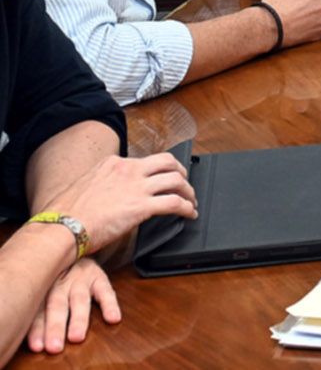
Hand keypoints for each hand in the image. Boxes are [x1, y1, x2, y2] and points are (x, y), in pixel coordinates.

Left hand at [27, 259, 119, 354]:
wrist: (72, 241)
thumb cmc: (53, 274)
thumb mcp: (41, 286)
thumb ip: (37, 307)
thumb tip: (31, 336)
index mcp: (42, 287)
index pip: (38, 310)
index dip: (37, 329)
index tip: (38, 346)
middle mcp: (60, 282)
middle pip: (56, 305)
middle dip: (55, 326)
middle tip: (55, 345)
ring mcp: (80, 278)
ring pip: (79, 300)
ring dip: (78, 319)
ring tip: (77, 337)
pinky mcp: (98, 276)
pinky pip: (105, 290)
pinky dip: (109, 304)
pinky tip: (113, 317)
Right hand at [44, 151, 196, 251]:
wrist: (62, 227)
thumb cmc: (66, 212)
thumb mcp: (86, 184)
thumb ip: (103, 182)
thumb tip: (109, 191)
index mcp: (114, 164)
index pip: (145, 160)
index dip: (158, 169)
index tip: (162, 177)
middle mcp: (129, 171)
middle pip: (168, 163)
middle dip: (181, 172)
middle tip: (184, 184)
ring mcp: (137, 187)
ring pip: (176, 181)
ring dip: (188, 191)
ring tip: (191, 201)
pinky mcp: (142, 207)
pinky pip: (174, 203)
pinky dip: (186, 208)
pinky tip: (189, 214)